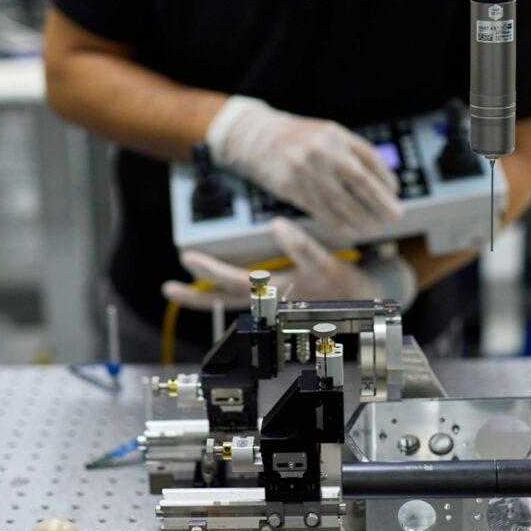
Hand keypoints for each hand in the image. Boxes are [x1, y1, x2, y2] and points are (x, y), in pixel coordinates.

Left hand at [162, 217, 384, 311]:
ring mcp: (269, 305)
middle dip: (194, 297)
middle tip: (168, 289)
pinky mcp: (274, 300)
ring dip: (203, 298)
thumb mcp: (327, 264)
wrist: (362, 302)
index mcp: (275, 294)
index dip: (208, 270)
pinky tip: (211, 286)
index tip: (187, 257)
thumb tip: (278, 225)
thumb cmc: (343, 286)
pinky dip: (221, 294)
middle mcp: (267, 304)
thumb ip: (303, 246)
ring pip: (228, 304)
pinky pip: (239, 299)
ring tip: (178, 290)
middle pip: (222, 303)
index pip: (233, 282)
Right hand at [205, 96, 402, 236]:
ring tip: (374, 228)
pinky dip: (338, 223)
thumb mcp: (328, 134)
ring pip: (341, 202)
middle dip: (381, 203)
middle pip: (361, 182)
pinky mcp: (290, 187)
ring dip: (361, 219)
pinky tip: (350, 229)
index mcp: (336, 135)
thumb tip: (385, 183)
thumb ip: (354, 153)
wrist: (257, 137)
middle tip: (395, 217)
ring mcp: (305, 170)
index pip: (371, 160)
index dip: (386, 180)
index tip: (395, 194)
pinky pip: (320, 211)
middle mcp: (322, 151)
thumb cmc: (299, 138)